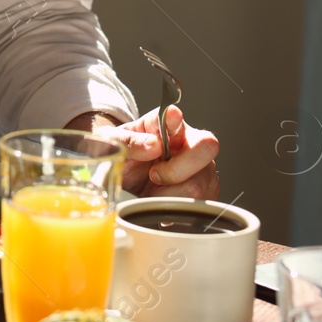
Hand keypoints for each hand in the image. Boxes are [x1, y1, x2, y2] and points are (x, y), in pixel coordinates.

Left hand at [89, 105, 219, 197]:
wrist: (129, 178)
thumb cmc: (125, 155)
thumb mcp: (115, 145)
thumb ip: (129, 142)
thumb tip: (152, 144)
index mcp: (165, 124)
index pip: (174, 117)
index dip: (175, 118)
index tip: (171, 117)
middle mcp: (189, 141)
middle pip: (205, 148)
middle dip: (176, 170)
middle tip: (154, 175)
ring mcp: (202, 165)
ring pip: (200, 183)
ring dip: (170, 193)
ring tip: (154, 189)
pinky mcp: (206, 187)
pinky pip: (200, 201)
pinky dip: (176, 205)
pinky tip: (164, 197)